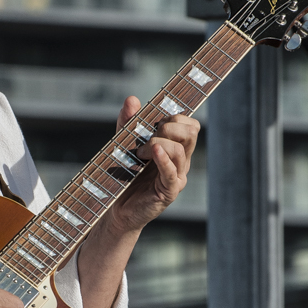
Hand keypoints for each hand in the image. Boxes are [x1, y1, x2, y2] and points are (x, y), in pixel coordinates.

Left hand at [106, 95, 199, 234]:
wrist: (116, 207)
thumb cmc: (123, 175)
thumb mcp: (124, 144)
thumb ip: (128, 122)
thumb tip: (132, 100)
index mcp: (175, 149)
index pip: (191, 126)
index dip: (177, 116)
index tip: (156, 120)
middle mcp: (181, 162)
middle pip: (191, 133)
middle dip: (170, 126)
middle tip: (149, 135)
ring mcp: (177, 177)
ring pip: (181, 150)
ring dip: (157, 143)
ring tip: (139, 153)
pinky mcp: (169, 191)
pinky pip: (172, 172)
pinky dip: (163, 159)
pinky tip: (152, 152)